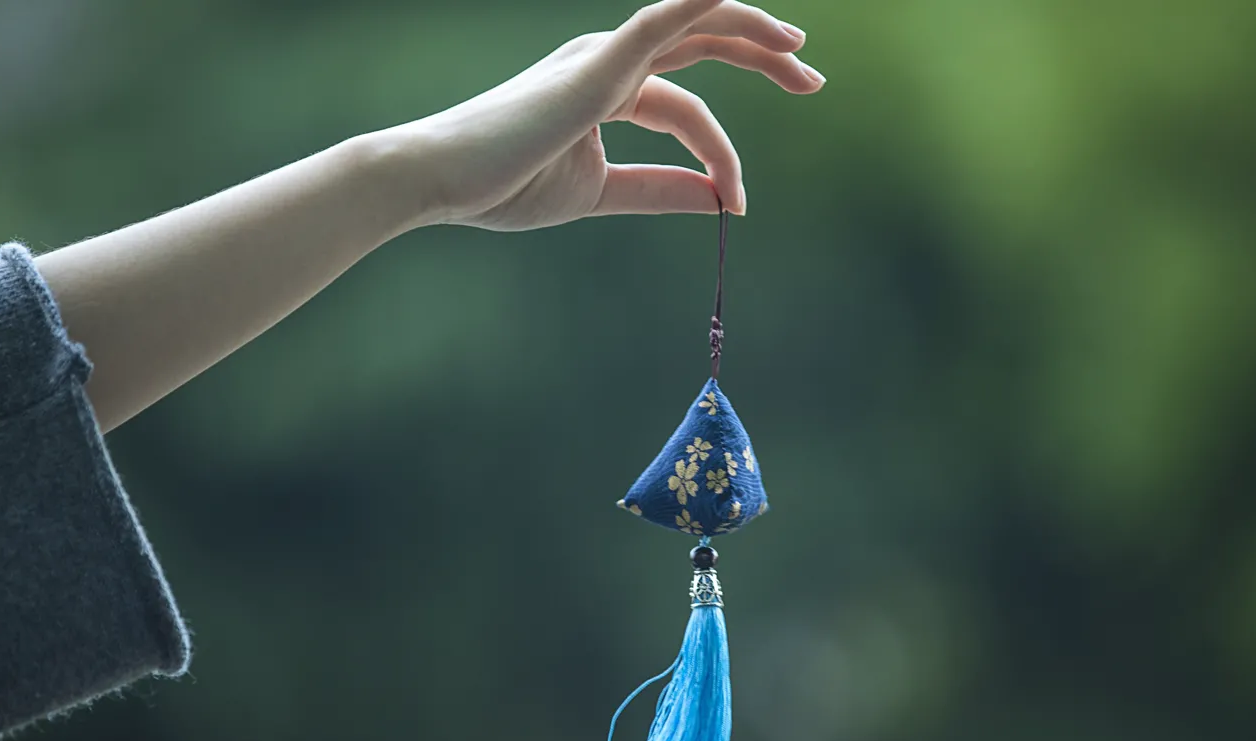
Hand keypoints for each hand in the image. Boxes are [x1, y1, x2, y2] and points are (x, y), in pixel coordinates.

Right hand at [379, 0, 822, 231]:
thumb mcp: (600, 193)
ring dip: (753, 31)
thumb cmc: (503, 186)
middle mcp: (609, 60)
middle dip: (763, 56)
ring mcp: (602, 54)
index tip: (738, 204)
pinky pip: (665, 16)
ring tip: (801, 52)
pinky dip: (706, 0)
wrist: (441, 181)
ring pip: (695, 22)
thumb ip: (658, 190)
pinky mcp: (597, 61)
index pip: (688, 110)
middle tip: (813, 79)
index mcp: (607, 88)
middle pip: (704, 43)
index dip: (723, 156)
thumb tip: (720, 202)